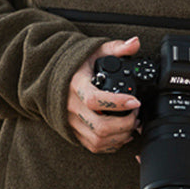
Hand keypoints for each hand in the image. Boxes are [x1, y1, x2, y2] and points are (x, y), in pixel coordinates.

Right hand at [67, 36, 141, 153]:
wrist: (53, 76)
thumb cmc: (76, 64)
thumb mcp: (95, 50)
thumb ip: (116, 47)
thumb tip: (135, 42)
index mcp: (76, 84)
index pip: (94, 100)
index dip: (117, 103)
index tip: (135, 101)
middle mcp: (72, 106)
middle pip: (99, 126)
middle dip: (125, 124)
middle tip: (136, 113)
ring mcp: (72, 121)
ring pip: (98, 140)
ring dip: (120, 136)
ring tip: (132, 124)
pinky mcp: (74, 131)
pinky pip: (93, 146)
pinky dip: (111, 144)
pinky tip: (121, 134)